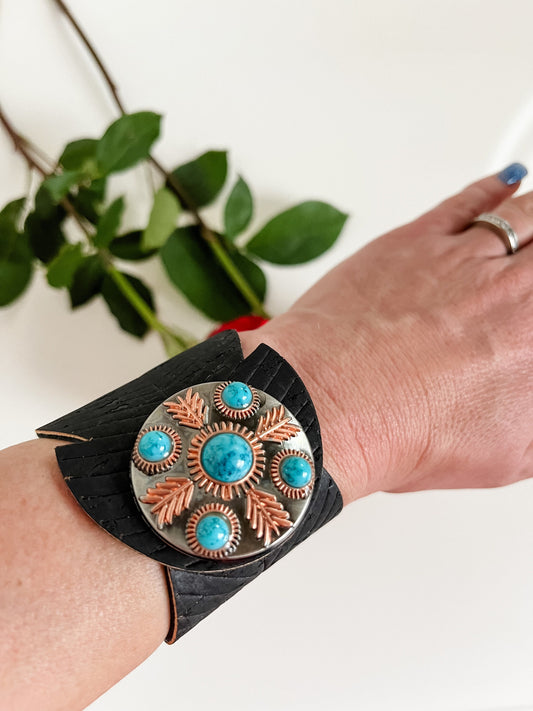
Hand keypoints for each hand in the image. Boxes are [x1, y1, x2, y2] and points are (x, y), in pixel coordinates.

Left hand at [240, 166, 532, 504]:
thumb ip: (532, 416)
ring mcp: (465, 258)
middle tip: (526, 281)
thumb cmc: (403, 431)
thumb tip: (528, 390)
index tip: (529, 320)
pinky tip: (510, 184)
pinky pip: (471, 201)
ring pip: (527, 218)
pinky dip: (498, 189)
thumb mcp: (505, 452)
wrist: (330, 405)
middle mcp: (512, 290)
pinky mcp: (418, 239)